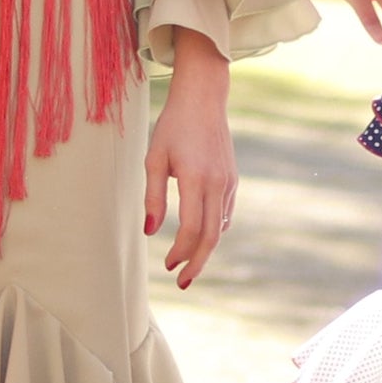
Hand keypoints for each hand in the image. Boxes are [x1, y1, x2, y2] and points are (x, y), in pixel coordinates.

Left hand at [143, 37, 239, 288]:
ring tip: (188, 265)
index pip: (191, 228)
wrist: (204, 99)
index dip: (180, 252)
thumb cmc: (173, 126)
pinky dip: (214, 230)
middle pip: (212, 236)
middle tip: (183, 283)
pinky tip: (201, 237)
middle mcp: (217, 183)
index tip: (167, 264)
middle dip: (197, 263)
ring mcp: (229, 182)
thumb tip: (149, 231)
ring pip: (221, 227)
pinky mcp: (233, 179)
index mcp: (196, 178)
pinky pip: (225, 213)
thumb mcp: (154, 159)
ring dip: (205, 249)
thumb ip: (153, 196)